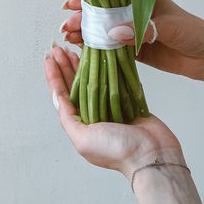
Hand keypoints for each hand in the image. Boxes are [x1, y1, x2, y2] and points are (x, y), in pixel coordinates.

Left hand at [44, 44, 182, 177]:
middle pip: (76, 84)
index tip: (50, 59)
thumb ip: (68, 118)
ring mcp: (111, 106)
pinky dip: (106, 67)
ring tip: (74, 48)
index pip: (63, 95)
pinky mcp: (128, 99)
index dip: (55, 76)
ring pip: (93, 79)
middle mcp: (94, 114)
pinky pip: (114, 79)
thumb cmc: (118, 151)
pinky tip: (100, 57)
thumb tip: (57, 98)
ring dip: (84, 64)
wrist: (153, 155)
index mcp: (81, 124)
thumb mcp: (83, 139)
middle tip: (59, 48)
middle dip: (66, 66)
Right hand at [60, 0, 203, 81]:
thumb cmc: (193, 32)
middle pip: (101, 12)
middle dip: (82, 18)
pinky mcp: (133, 50)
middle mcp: (133, 11)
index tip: (71, 4)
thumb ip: (141, 29)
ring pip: (102, 30)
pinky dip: (96, 48)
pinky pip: (110, 48)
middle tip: (67, 27)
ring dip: (85, 33)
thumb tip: (113, 32)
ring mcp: (131, 30)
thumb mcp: (169, 26)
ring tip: (70, 38)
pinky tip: (82, 49)